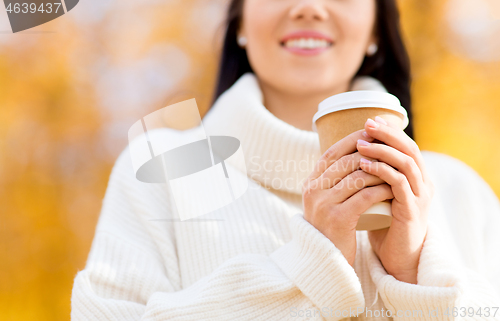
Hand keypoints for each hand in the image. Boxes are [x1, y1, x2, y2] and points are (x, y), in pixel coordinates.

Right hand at [303, 129, 392, 265]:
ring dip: (380, 169)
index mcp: (309, 184)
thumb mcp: (324, 203)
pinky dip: (382, 189)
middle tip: (391, 149)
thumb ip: (331, 182)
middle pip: (346, 161)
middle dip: (371, 151)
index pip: (331, 153)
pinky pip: (365, 196)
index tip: (372, 134)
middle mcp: (312, 191)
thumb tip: (352, 155)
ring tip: (396, 168)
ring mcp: (323, 204)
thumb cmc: (331, 230)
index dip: (352, 140)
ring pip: (358, 176)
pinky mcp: (338, 218)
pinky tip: (394, 187)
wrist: (324, 262)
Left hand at [357, 116, 434, 283]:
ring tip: (361, 144)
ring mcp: (420, 196)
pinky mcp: (412, 209)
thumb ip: (374, 177)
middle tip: (367, 124)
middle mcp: (423, 183)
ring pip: (406, 163)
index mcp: (417, 177)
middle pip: (409, 148)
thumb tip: (349, 156)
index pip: (406, 145)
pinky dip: (381, 171)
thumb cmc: (384, 223)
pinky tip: (364, 166)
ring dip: (382, 151)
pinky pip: (399, 183)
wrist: (397, 255)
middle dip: (387, 134)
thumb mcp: (380, 194)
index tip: (369, 121)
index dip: (390, 132)